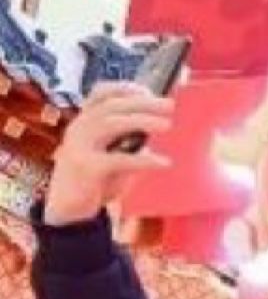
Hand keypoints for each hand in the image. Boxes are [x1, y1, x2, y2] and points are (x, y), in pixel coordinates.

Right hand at [44, 88, 176, 227]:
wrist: (67, 210)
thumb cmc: (94, 178)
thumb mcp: (109, 152)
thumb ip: (127, 138)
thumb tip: (159, 122)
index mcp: (83, 121)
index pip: (100, 93)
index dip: (125, 88)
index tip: (149, 90)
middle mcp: (78, 128)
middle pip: (112, 106)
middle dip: (142, 103)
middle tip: (169, 106)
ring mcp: (79, 147)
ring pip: (112, 124)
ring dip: (143, 121)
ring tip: (166, 125)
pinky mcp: (86, 168)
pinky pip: (119, 159)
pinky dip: (144, 159)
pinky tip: (163, 162)